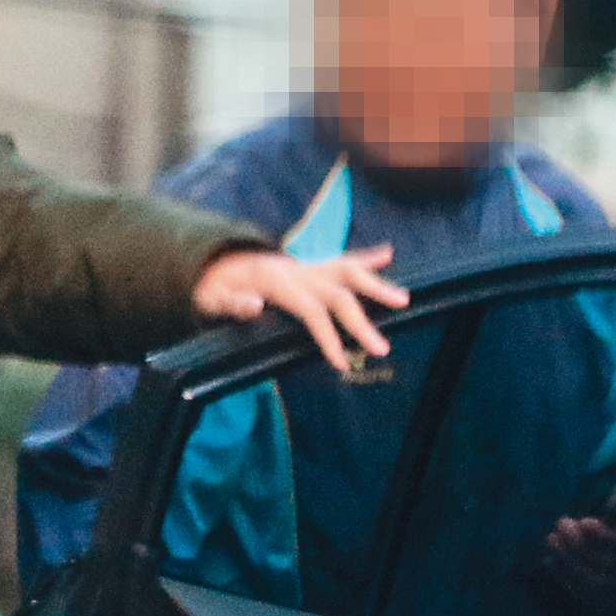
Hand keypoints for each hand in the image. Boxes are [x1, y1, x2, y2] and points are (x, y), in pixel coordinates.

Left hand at [192, 243, 403, 378]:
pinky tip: (387, 254)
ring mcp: (308, 266)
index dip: (327, 336)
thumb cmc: (216, 287)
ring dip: (376, 285)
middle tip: (381, 348)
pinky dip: (365, 257)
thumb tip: (255, 305)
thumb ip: (232, 303)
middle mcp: (298, 271)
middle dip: (360, 321)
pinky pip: (342, 260)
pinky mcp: (313, 265)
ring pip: (348, 272)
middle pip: (337, 294)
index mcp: (276, 282)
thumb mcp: (213, 298)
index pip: (311, 310)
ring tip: (403, 299)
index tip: (341, 362)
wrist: (218, 264)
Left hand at [538, 506, 615, 615]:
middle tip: (561, 524)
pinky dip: (566, 576)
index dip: (608, 539)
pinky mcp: (614, 608)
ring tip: (552, 538)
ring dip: (570, 561)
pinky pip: (586, 597)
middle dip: (583, 546)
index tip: (584, 522)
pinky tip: (552, 556)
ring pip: (598, 584)